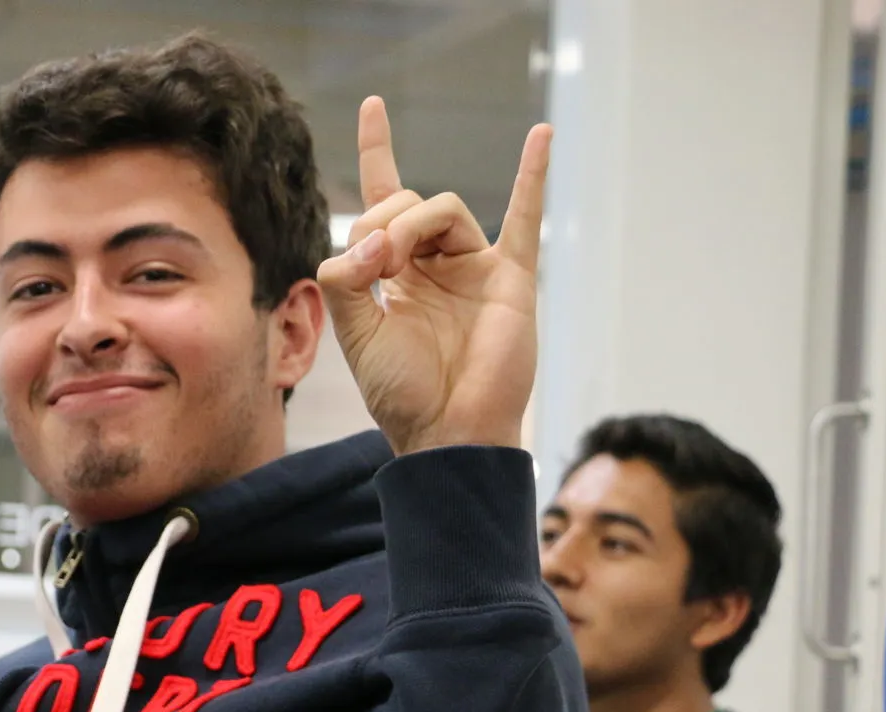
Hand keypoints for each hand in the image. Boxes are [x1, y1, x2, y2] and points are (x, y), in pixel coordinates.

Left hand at [317, 97, 550, 454]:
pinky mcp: (510, 279)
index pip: (382, 202)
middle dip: (380, 222)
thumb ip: (344, 277)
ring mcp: (474, 268)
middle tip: (373, 263)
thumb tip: (369, 237)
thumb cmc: (401, 392)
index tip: (373, 107)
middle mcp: (433, 264)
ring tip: (398, 259)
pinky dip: (532, 176)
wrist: (446, 431)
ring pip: (444, 208)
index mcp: (393, 274)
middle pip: (404, 203)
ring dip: (412, 222)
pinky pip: (524, 219)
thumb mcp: (354, 332)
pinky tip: (541, 135)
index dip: (376, 154)